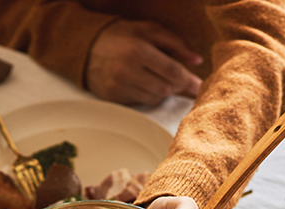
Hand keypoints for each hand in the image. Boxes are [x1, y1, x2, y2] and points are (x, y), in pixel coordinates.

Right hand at [85, 19, 202, 104]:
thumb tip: (196, 60)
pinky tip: (145, 84)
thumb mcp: (147, 29)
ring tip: (159, 78)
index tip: (200, 85)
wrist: (85, 47)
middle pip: (166, 88)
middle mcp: (127, 71)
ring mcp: (119, 87)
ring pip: (155, 98)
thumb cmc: (120, 35)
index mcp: (138, 51)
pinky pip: (141, 103)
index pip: (172, 71)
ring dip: (163, 90)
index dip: (189, 80)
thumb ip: (175, 43)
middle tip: (180, 80)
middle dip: (177, 85)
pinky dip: (149, 95)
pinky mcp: (114, 98)